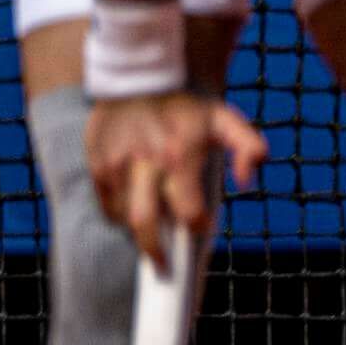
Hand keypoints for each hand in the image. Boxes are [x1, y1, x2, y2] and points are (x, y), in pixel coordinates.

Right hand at [87, 91, 271, 250]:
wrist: (137, 78)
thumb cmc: (187, 106)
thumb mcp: (225, 119)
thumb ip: (249, 146)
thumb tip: (249, 181)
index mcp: (179, 155)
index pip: (188, 210)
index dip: (197, 227)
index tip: (201, 232)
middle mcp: (145, 164)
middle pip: (145, 225)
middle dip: (155, 252)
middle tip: (164, 265)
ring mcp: (116, 166)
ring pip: (123, 217)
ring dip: (139, 230)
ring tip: (154, 230)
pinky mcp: (96, 166)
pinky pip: (106, 205)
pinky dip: (120, 214)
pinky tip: (135, 207)